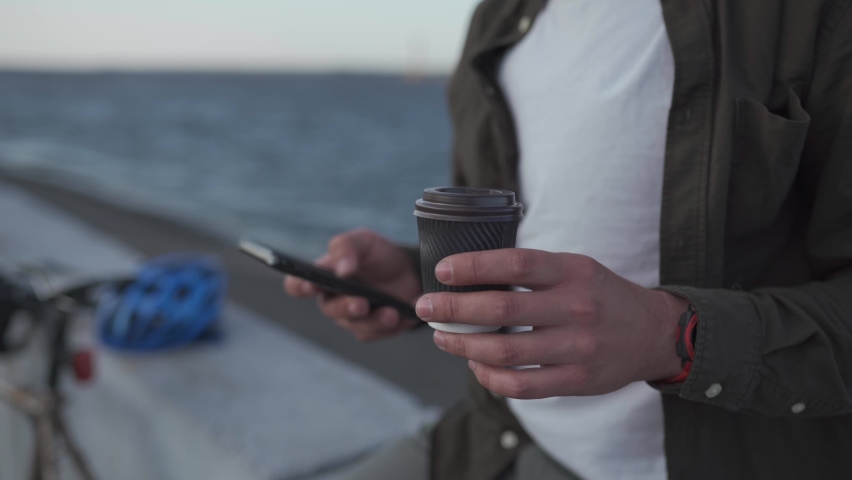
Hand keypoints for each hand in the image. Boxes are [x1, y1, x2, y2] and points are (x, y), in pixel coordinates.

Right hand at [283, 228, 421, 341]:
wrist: (409, 272)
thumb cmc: (377, 255)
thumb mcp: (364, 241)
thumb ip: (346, 247)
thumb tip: (342, 270)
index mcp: (323, 276)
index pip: (297, 285)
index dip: (299, 287)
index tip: (309, 286)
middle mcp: (332, 300)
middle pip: (329, 310)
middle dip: (345, 307)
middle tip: (361, 303)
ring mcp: (351, 318)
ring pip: (356, 325)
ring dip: (374, 319)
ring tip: (391, 313)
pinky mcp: (371, 330)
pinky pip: (377, 332)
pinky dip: (392, 323)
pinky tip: (403, 314)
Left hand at [415, 249, 688, 398]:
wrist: (654, 333)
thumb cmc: (600, 294)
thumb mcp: (575, 267)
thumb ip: (532, 270)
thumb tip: (469, 274)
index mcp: (572, 272)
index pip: (517, 264)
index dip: (475, 266)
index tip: (443, 270)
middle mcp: (576, 308)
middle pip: (502, 311)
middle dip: (454, 309)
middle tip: (425, 307)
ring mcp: (577, 348)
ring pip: (506, 351)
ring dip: (464, 345)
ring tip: (442, 337)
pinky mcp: (577, 380)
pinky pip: (522, 385)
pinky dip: (490, 377)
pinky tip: (475, 365)